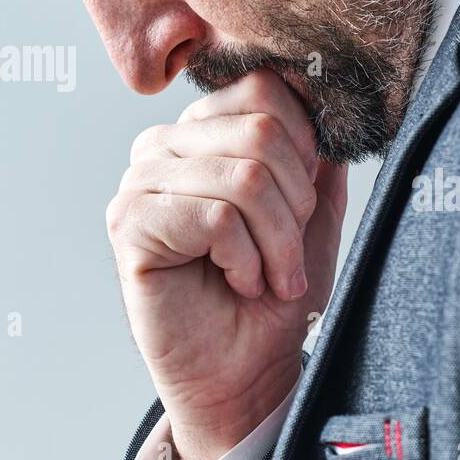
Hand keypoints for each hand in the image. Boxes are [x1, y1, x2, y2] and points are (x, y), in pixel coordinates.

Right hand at [106, 70, 346, 459]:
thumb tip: (332, 106)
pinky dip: (245, 259)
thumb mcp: (314, 215)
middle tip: (288, 254)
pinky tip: (238, 283)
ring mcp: (141, 180)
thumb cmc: (276, 294)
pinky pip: (214, 217)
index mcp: (208, 128)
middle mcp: (166, 143)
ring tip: (269, 276)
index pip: (268, 88)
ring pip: (244, 177)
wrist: (247, 371)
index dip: (307, 150)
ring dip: (277, 241)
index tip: (303, 207)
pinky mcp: (128, 224)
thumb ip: (319, 156)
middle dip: (296, 204)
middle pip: (262, 131)